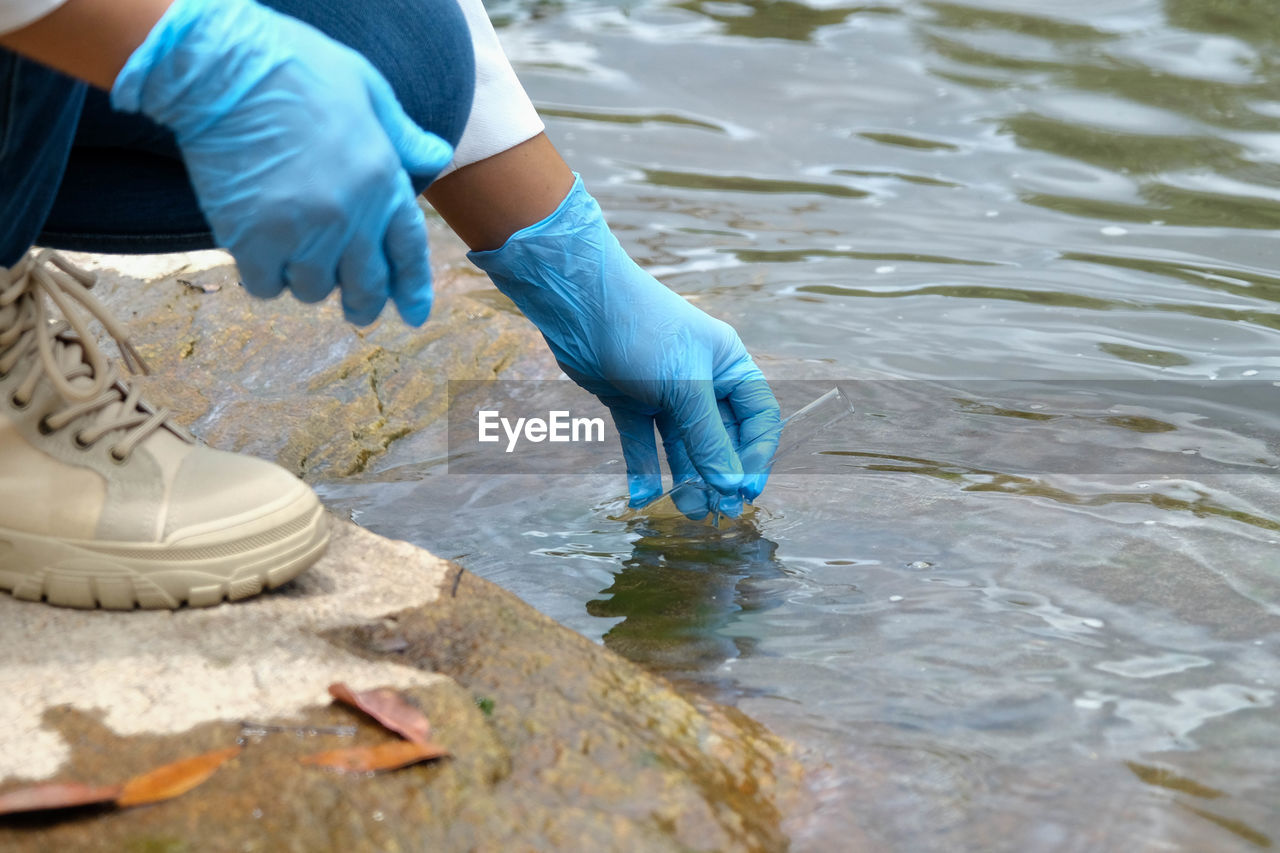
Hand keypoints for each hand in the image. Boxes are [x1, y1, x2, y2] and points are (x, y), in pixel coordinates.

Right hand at [111, 0, 452, 324]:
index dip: (413, 287)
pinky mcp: (254, 240)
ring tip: (296, 258)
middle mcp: (350, 216)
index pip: (408, 250)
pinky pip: (268, 285)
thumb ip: (402, 134)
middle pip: (366, 284)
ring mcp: (303, 232)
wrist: (225, 68)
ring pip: (314, 289)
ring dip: (308, 281)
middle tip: (359, 314)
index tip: (413, 314)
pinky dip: (266, 277)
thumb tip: (436, 156)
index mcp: (382, 180)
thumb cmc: (296, 69)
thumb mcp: (367, 90)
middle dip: (364, 304)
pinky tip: (260, 256)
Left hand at [468, 174, 780, 515]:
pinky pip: (642, 443)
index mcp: (728, 365)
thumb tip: (731, 484)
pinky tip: (642, 498)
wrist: (580, 302)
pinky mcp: (629, 400)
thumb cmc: (644, 329)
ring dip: (685, 478)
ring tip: (688, 511)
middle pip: (719, 437)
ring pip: (681, 445)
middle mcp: (701, 380)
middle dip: (719, 474)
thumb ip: (707, 439)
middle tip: (717, 511)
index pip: (757, 418)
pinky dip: (643, 470)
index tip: (745, 490)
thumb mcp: (684, 387)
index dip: (756, 456)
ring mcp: (664, 392)